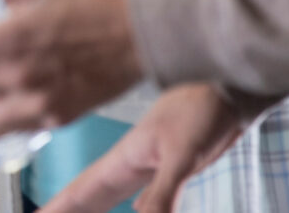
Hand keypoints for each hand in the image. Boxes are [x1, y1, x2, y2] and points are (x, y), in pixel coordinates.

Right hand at [40, 85, 245, 212]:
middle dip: (64, 209)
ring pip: (109, 196)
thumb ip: (163, 190)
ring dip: (88, 207)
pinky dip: (124, 206)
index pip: (81, 191)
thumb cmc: (203, 110)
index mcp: (124, 160)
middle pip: (88, 196)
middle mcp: (128, 166)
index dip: (57, 208)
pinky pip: (138, 196)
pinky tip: (128, 209)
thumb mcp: (183, 153)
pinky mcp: (166, 170)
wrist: (231, 88)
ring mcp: (147, 168)